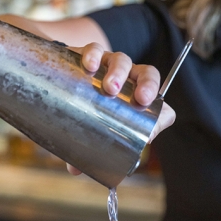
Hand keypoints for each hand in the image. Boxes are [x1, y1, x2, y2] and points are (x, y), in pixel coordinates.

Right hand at [67, 43, 175, 174]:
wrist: (60, 80)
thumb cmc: (83, 111)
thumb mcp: (90, 130)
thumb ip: (86, 149)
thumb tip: (75, 171)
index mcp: (134, 99)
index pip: (158, 103)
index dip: (160, 115)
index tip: (150, 131)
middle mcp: (126, 80)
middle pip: (147, 75)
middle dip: (147, 86)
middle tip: (139, 100)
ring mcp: (107, 65)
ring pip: (122, 60)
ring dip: (119, 73)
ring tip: (109, 88)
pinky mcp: (87, 55)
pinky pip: (94, 50)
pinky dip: (93, 55)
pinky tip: (88, 66)